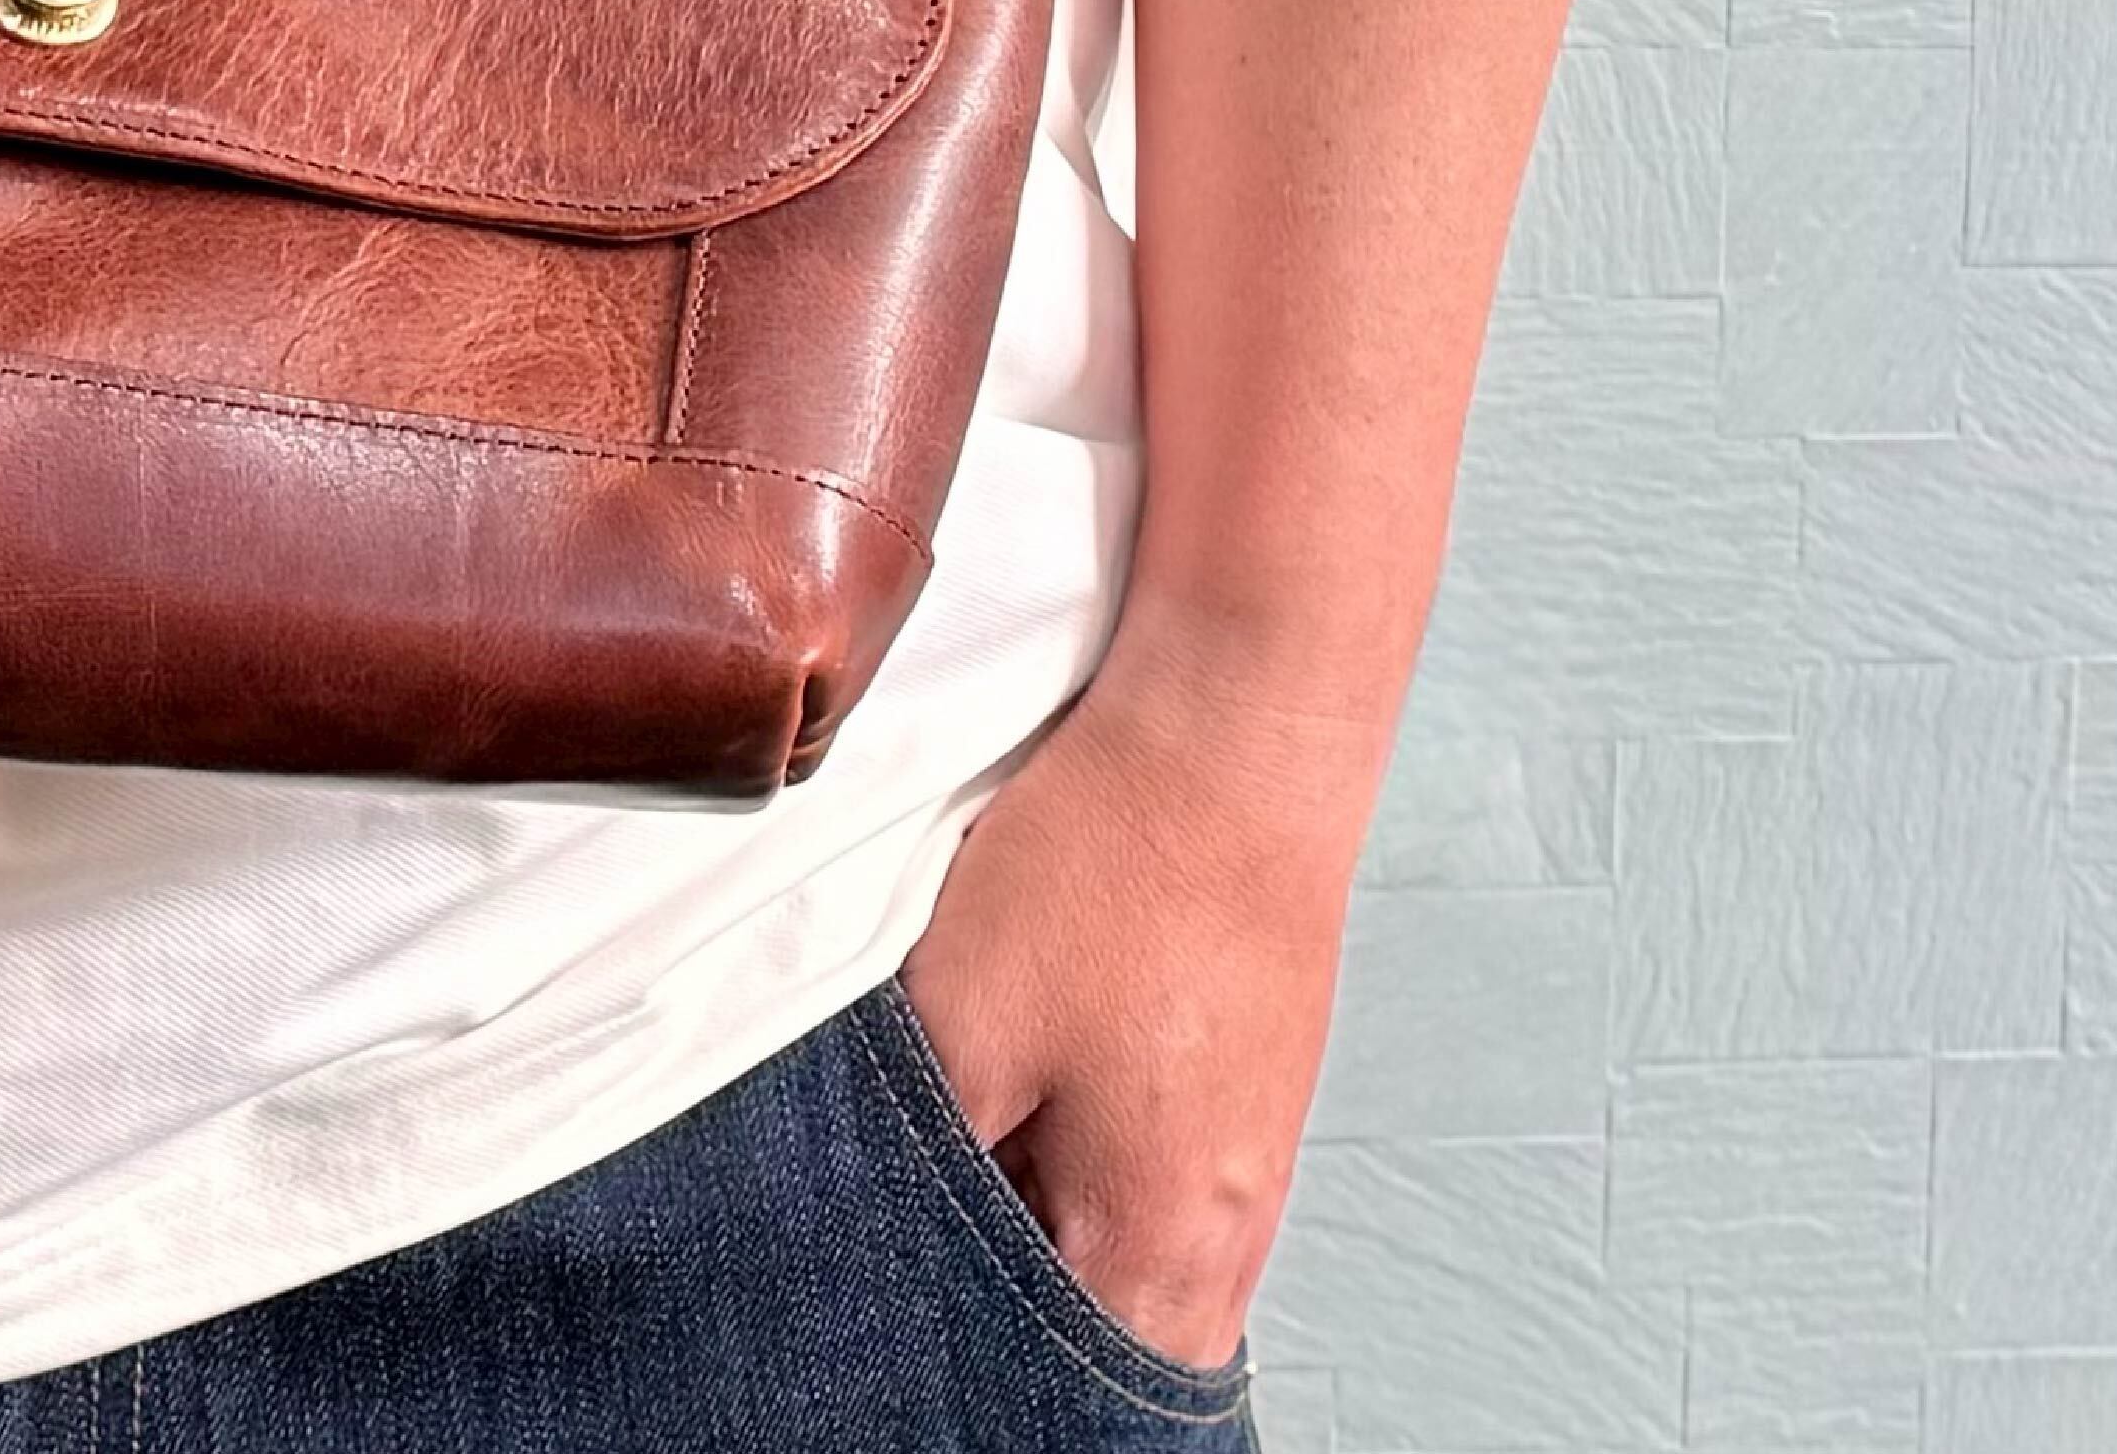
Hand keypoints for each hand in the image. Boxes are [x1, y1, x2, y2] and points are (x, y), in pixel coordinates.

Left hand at [892, 654, 1390, 1371]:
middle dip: (1011, 1336)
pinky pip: (1164, 1195)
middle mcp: (1231, 1234)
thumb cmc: (1113, 867)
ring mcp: (1255, 1165)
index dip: (970, 1390)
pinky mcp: (1250, 1096)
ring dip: (1049, 1250)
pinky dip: (1089, 1184)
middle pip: (1105, 1357)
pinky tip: (1034, 1107)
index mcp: (1157, 1251)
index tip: (897, 1362)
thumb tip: (861, 1268)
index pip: (1065, 1410)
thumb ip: (903, 1174)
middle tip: (918, 1278)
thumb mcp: (956, 1029)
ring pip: (1135, 1273)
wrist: (1238, 730)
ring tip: (976, 1172)